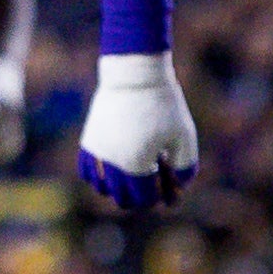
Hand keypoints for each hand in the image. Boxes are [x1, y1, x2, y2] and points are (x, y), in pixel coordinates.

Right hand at [77, 52, 196, 210]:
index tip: (167, 178)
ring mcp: (97, 153)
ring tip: (132, 171)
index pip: (144, 199)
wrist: (134, 74)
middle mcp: (112, 164)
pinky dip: (99, 176)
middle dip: (139, 196)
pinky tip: (113, 166)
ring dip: (117, 188)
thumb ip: (186, 166)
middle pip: (122, 199)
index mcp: (136, 165)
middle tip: (151, 180)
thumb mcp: (184, 135)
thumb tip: (180, 186)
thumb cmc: (164, 104)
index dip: (159, 194)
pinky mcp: (89, 141)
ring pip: (102, 188)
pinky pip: (86, 172)